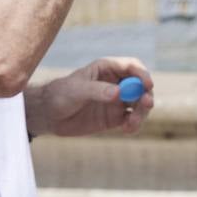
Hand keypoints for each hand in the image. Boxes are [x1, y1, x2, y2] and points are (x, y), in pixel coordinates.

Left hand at [26, 57, 153, 137]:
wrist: (49, 115)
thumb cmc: (60, 94)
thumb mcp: (77, 90)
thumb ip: (97, 90)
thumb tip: (118, 93)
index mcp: (107, 69)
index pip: (131, 66)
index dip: (142, 74)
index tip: (147, 84)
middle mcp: (116, 83)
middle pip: (140, 86)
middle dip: (146, 95)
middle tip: (146, 104)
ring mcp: (117, 101)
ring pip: (139, 104)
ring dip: (142, 113)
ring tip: (132, 123)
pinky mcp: (114, 118)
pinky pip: (131, 120)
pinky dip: (134, 125)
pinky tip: (127, 130)